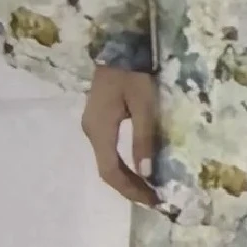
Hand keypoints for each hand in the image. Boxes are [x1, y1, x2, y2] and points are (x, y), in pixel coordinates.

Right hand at [81, 67, 159, 206]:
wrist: (118, 46)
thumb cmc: (133, 72)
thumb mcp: (144, 104)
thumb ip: (143, 138)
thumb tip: (146, 173)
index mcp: (100, 130)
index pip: (111, 171)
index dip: (131, 189)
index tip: (153, 200)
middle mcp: (91, 132)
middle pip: (107, 170)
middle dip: (130, 187)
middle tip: (155, 199)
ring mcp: (92, 126)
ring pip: (107, 162)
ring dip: (127, 178)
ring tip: (149, 188)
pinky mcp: (98, 120)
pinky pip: (108, 151)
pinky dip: (123, 164)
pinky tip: (138, 168)